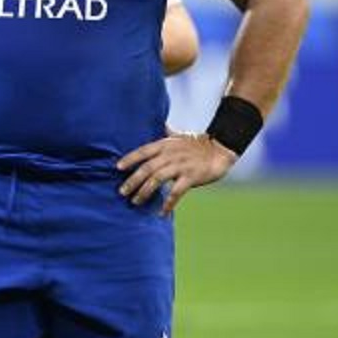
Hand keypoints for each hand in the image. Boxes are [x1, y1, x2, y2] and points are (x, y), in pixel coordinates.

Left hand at [117, 133, 237, 214]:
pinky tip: (161, 212)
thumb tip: (157, 125)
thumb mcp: (178, 136)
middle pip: (147, 168)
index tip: (117, 167)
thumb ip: (165, 133)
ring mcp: (180, 166)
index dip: (129, 159)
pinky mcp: (191, 177)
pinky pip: (176, 192)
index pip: (143, 151)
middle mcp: (170, 154)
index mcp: (165, 144)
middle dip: (133, 181)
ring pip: (157, 180)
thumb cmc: (197, 143)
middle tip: (122, 192)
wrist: (220, 149)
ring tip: (136, 201)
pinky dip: (168, 203)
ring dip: (145, 192)